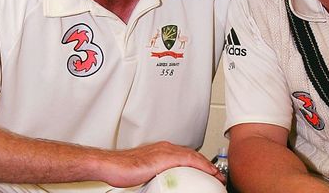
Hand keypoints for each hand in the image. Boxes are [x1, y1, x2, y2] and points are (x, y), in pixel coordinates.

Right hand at [99, 141, 224, 186]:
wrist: (111, 165)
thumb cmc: (122, 168)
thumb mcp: (145, 170)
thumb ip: (157, 172)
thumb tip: (162, 180)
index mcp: (161, 150)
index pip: (185, 155)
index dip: (198, 163)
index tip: (207, 172)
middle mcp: (165, 147)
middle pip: (192, 154)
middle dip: (206, 164)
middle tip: (217, 175)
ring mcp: (165, 151)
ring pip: (193, 156)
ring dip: (207, 165)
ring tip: (216, 175)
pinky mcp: (164, 157)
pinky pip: (189, 159)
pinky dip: (200, 165)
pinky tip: (208, 171)